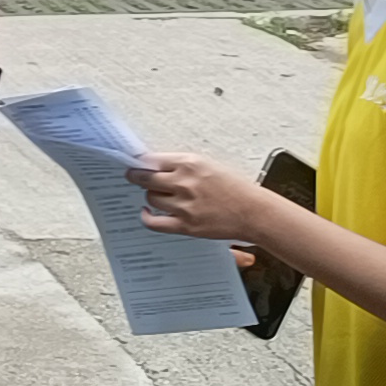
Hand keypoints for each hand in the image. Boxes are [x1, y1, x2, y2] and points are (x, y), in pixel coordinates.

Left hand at [132, 150, 269, 242]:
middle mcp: (184, 182)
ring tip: (157, 195)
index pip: (152, 160)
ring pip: (151, 198)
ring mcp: (184, 205)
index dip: (141, 163)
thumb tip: (156, 165)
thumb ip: (182, 165)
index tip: (136, 164)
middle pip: (145, 178)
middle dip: (136, 176)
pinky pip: (155, 222)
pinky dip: (146, 216)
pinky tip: (147, 211)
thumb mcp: (208, 165)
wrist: (253, 212)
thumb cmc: (235, 187)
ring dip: (151, 196)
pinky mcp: (186, 225)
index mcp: (190, 163)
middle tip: (132, 176)